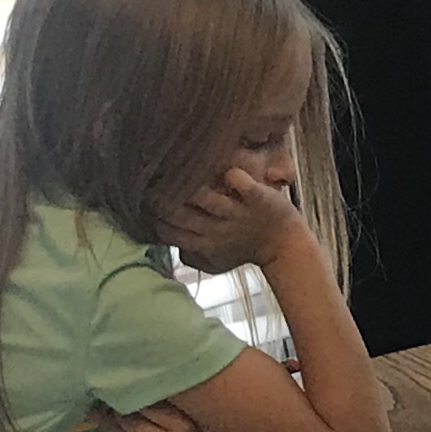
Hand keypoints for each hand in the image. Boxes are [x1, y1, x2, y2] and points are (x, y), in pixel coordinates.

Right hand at [159, 165, 312, 276]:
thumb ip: (190, 254)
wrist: (284, 244)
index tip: (146, 204)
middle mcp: (219, 229)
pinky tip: (228, 172)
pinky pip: (242, 183)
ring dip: (195, 187)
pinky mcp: (258, 198)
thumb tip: (163, 239)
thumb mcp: (216, 260)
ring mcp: (238, 213)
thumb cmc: (244, 247)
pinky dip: (234, 176)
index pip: (169, 233)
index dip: (155, 218)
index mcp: (206, 244)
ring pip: (207, 198)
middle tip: (157, 184)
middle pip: (183, 215)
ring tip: (184, 173)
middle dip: (167, 200)